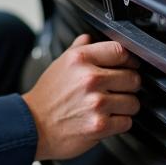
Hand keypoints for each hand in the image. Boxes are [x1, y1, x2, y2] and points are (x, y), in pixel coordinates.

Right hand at [22, 33, 140, 160]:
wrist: (32, 126)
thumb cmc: (47, 97)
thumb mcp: (59, 64)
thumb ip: (78, 49)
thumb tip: (90, 38)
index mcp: (80, 59)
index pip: (120, 51)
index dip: (130, 60)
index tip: (130, 66)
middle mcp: (90, 78)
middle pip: (133, 77)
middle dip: (129, 85)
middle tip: (119, 89)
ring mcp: (96, 102)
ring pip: (133, 102)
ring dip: (126, 106)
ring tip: (111, 107)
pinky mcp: (100, 125)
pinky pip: (126, 122)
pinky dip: (120, 123)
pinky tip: (107, 119)